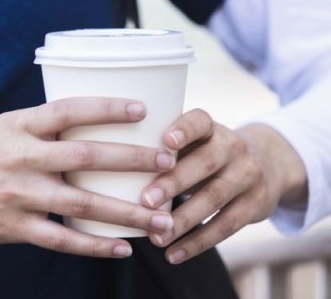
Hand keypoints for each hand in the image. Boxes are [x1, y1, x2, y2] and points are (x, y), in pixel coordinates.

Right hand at [0, 97, 177, 257]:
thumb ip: (37, 128)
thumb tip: (84, 123)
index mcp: (16, 126)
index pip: (68, 110)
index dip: (106, 108)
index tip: (143, 110)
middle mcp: (18, 157)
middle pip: (84, 155)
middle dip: (131, 159)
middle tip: (167, 161)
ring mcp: (16, 194)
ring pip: (80, 203)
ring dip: (125, 212)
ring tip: (161, 218)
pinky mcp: (11, 228)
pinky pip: (61, 239)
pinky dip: (94, 245)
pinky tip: (122, 247)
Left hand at [140, 109, 307, 263]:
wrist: (266, 163)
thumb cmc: (204, 152)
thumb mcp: (193, 140)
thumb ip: (162, 147)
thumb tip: (111, 165)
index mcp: (211, 127)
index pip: (199, 120)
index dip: (184, 129)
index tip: (165, 140)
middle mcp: (233, 146)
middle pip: (204, 163)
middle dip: (173, 183)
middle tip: (145, 200)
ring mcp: (248, 175)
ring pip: (214, 198)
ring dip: (182, 220)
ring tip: (155, 237)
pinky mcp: (256, 204)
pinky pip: (226, 226)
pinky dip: (197, 243)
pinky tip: (173, 255)